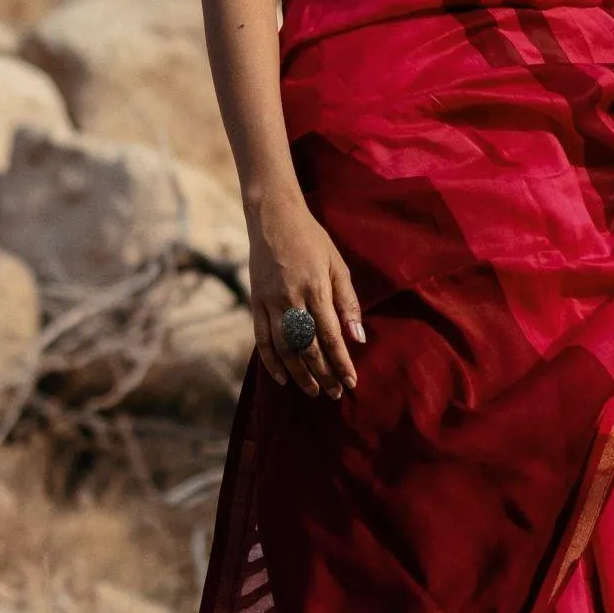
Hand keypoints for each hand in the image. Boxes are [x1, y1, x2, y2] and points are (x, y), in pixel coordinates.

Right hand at [247, 192, 364, 398]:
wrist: (274, 218)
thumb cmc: (312, 240)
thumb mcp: (338, 265)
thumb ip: (348, 302)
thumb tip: (358, 338)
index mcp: (316, 289)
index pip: (331, 336)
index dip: (341, 362)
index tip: (351, 382)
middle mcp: (292, 299)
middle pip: (308, 347)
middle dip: (323, 374)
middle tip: (334, 394)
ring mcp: (270, 302)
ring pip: (285, 348)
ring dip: (299, 373)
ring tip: (313, 391)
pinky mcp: (256, 302)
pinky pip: (262, 338)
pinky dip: (270, 360)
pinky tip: (281, 377)